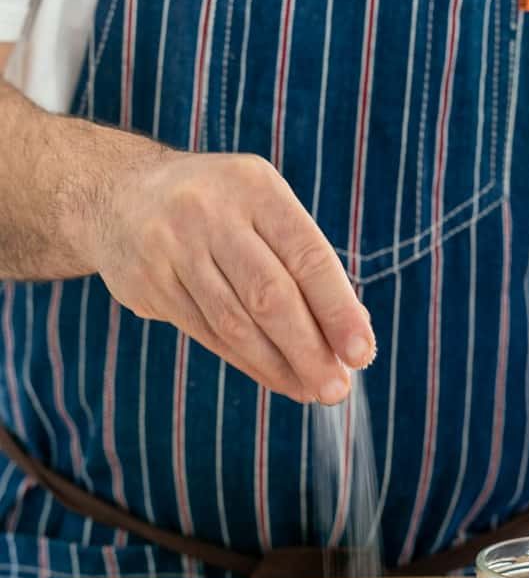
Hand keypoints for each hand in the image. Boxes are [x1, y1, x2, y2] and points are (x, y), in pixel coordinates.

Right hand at [93, 148, 373, 403]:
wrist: (117, 192)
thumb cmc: (218, 209)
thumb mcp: (262, 209)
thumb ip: (304, 263)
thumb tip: (354, 333)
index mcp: (255, 187)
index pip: (307, 255)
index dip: (338, 310)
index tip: (362, 353)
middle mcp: (211, 212)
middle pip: (270, 295)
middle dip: (310, 349)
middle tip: (336, 389)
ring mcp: (173, 247)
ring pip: (236, 322)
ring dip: (280, 364)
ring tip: (311, 390)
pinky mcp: (149, 281)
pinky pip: (207, 333)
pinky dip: (248, 362)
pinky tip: (276, 377)